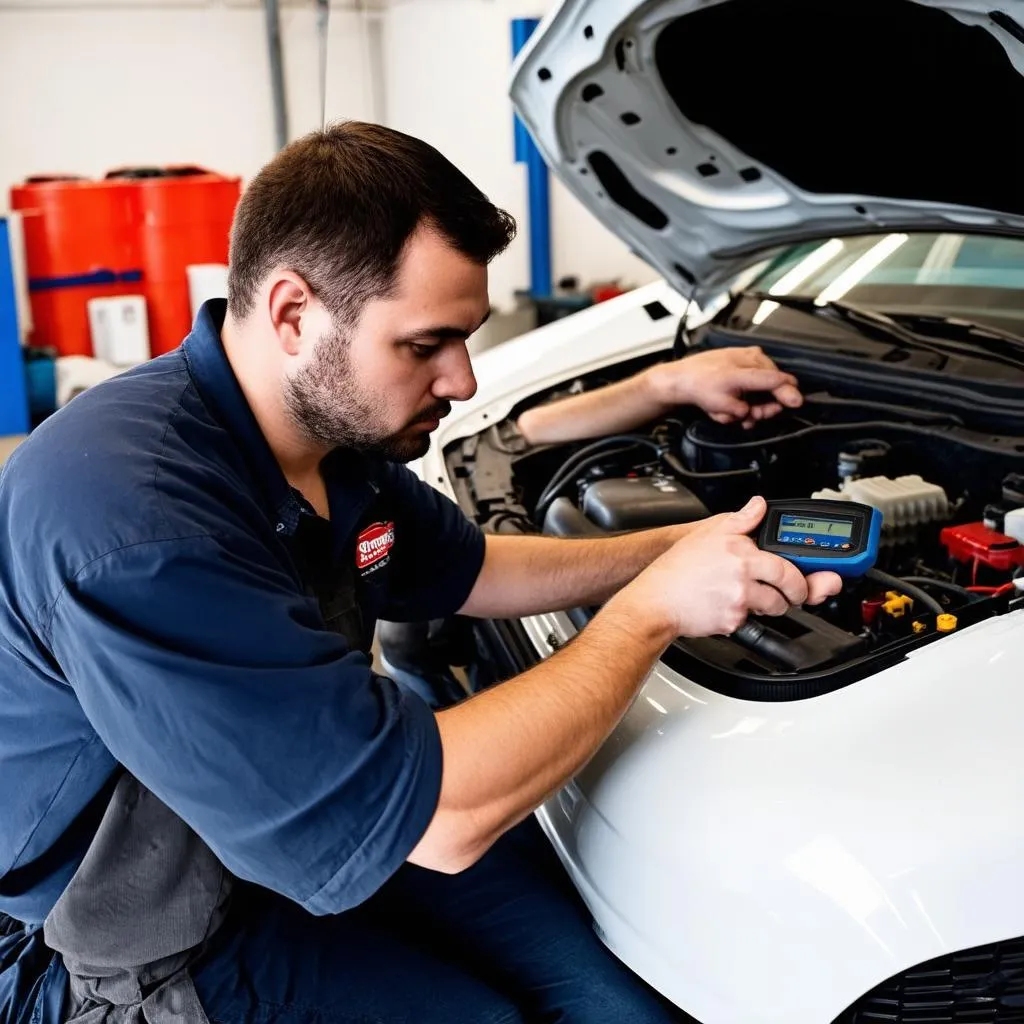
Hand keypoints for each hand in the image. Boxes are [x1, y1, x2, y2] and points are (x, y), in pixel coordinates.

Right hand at [624, 496, 842, 636]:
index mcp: (742, 552)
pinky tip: (728, 606)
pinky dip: (744, 616)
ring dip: (772, 606)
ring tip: (753, 597)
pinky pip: (750, 622)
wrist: (655, 601)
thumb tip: (758, 506)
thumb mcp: (708, 533)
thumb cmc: (676, 569)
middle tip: (794, 593)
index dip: (806, 572)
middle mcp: (743, 576)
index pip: (788, 562)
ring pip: (775, 608)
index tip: (815, 575)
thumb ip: (740, 520)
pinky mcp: (732, 622)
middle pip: (790, 588)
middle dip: (798, 593)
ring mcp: (739, 601)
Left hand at [644, 347, 802, 428]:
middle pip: (772, 387)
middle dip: (762, 406)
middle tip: (749, 416)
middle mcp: (752, 358)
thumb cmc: (699, 387)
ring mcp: (748, 357)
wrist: (680, 378)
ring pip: (762, 386)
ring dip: (750, 403)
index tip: (796, 402)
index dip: (788, 394)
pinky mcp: (742, 360)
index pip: (778, 380)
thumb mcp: (723, 406)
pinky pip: (753, 381)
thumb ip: (748, 409)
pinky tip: (731, 402)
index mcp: (750, 366)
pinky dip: (744, 394)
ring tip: (732, 410)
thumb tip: (763, 411)